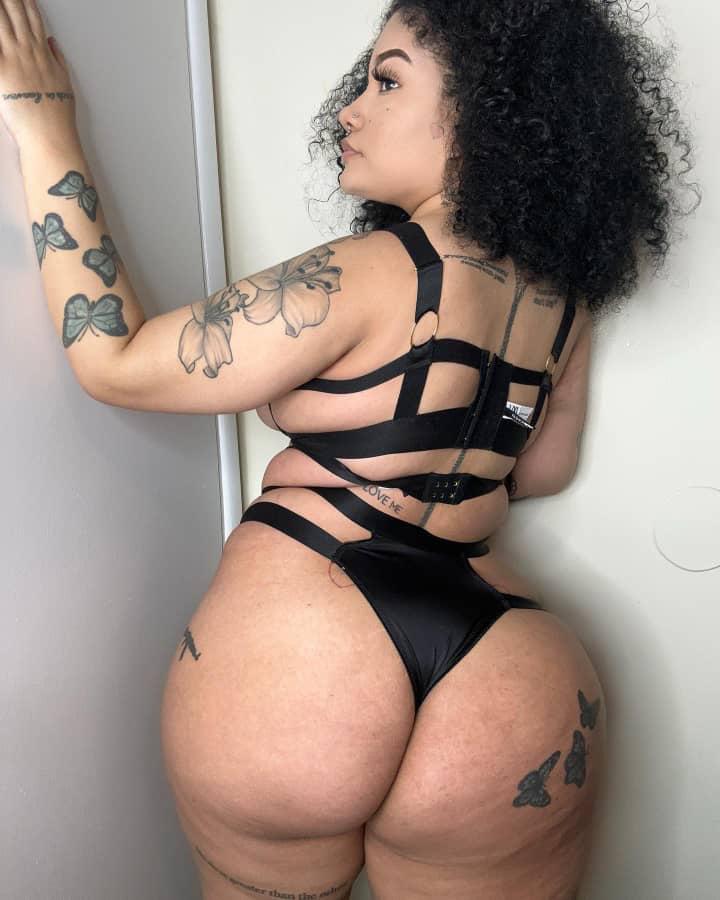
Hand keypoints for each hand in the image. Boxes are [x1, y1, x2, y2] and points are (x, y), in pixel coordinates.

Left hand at [0, 1, 76, 149]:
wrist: (50, 135)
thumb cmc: (57, 116)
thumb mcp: (64, 84)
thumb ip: (57, 59)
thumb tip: (51, 43)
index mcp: (43, 53)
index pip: (33, 17)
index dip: (26, 1)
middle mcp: (28, 50)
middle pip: (15, 12)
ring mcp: (13, 58)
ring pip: (1, 21)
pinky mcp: (0, 71)